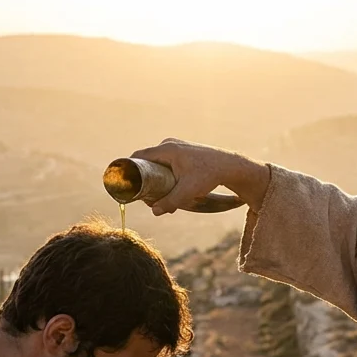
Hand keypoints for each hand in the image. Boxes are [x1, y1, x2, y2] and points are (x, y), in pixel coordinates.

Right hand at [129, 138, 269, 214]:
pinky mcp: (183, 152)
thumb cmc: (209, 175)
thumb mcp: (188, 191)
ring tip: (163, 198)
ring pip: (158, 164)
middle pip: (147, 162)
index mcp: (166, 149)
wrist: (230, 166)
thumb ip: (170, 202)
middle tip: (148, 198)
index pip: (139, 156)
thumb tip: (154, 211)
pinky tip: (172, 190)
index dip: (129, 169)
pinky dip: (166, 176)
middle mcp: (169, 144)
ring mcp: (176, 147)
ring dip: (157, 180)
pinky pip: (166, 163)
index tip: (126, 184)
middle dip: (146, 180)